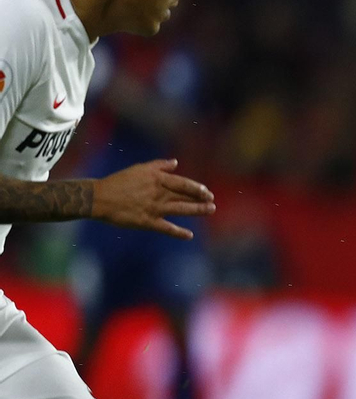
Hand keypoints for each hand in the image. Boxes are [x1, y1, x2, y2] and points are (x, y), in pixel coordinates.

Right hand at [92, 159, 215, 239]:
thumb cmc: (119, 182)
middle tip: (212, 202)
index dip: (197, 188)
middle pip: (184, 196)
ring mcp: (154, 208)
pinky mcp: (147, 221)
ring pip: (180, 209)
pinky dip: (178, 232)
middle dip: (200, 199)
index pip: (183, 183)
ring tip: (210, 210)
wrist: (99, 197)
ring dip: (197, 210)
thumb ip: (159, 166)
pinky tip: (189, 235)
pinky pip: (166, 228)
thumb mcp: (139, 169)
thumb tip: (175, 162)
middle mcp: (158, 193)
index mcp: (157, 179)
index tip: (207, 192)